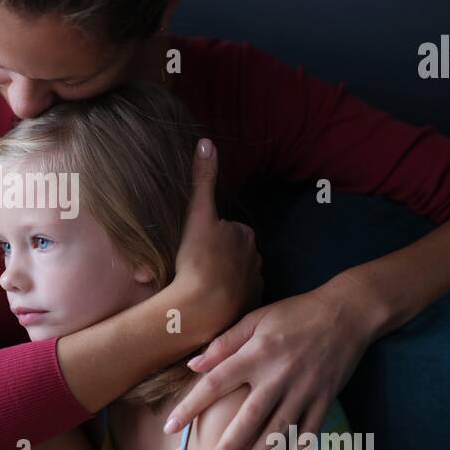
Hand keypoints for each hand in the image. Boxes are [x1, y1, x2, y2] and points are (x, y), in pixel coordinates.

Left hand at [164, 284, 376, 449]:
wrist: (347, 312)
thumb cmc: (295, 313)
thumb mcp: (256, 318)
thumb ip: (224, 343)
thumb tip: (193, 366)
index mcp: (256, 354)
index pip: (216, 383)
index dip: (191, 405)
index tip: (170, 427)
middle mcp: (278, 376)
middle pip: (248, 418)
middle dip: (227, 448)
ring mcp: (304, 390)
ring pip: (278, 432)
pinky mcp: (324, 400)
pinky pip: (309, 434)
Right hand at [170, 139, 263, 333]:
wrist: (203, 307)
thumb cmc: (198, 259)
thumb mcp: (197, 214)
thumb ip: (202, 179)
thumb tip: (207, 142)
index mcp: (245, 234)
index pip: (228, 229)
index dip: (210, 235)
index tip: (194, 245)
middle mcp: (255, 257)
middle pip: (233, 252)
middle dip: (218, 257)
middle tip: (194, 265)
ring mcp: (254, 282)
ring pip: (236, 275)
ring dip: (222, 278)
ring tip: (200, 285)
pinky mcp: (249, 305)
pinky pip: (238, 297)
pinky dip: (227, 298)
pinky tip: (210, 301)